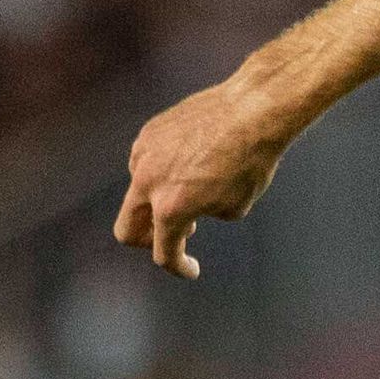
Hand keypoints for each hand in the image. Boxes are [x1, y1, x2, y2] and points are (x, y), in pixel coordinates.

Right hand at [114, 76, 296, 280]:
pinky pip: (146, 162)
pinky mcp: (147, 134)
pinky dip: (162, 172)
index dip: (179, 266)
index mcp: (170, 209)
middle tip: (173, 238)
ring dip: (158, 201)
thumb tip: (192, 211)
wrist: (252, 110)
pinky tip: (187, 164)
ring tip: (190, 193)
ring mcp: (143, 155)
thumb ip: (203, 215)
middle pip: (127, 229)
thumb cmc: (251, 160)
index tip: (190, 268)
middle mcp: (148, 183)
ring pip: (138, 192)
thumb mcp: (235, 206)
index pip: (164, 253)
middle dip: (147, 241)